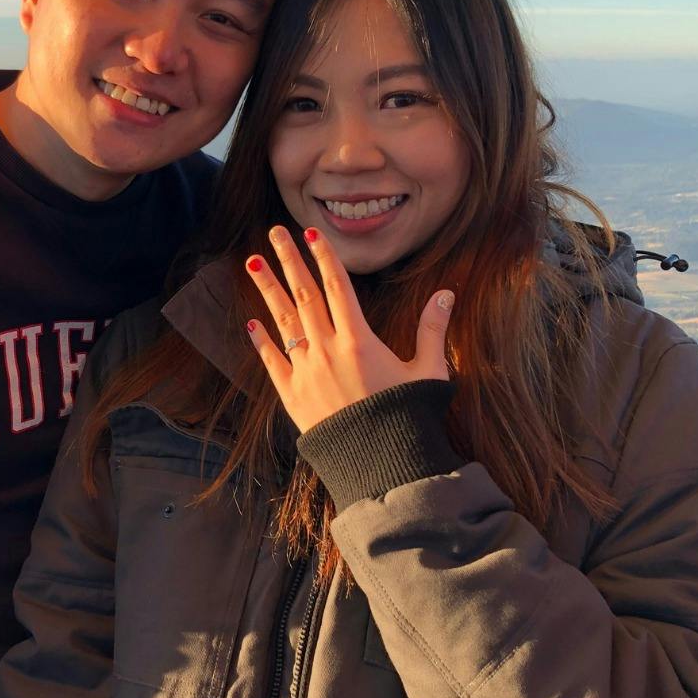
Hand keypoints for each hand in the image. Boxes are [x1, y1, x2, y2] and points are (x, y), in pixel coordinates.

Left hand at [243, 224, 453, 432]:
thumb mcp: (428, 372)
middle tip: (274, 232)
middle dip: (290, 260)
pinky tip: (251, 322)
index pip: (338, 287)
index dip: (324, 257)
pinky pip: (272, 361)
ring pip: (282, 321)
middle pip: (305, 295)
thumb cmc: (408, 418)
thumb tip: (447, 293)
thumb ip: (433, 330)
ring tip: (252, 263)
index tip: (311, 233)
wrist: (380, 465)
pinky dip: (261, 341)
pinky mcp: (292, 396)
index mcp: (359, 340)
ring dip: (267, 290)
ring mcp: (306, 371)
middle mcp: (328, 349)